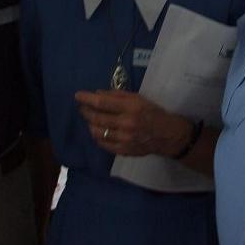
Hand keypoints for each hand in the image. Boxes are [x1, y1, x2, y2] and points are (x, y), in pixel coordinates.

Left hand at [74, 89, 190, 157]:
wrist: (167, 135)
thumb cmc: (152, 112)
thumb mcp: (138, 98)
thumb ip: (118, 95)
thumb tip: (97, 93)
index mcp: (131, 108)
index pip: (103, 103)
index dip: (87, 99)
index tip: (78, 95)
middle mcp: (126, 124)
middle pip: (97, 118)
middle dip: (85, 111)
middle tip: (82, 107)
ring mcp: (124, 139)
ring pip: (96, 132)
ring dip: (90, 123)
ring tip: (90, 118)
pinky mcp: (123, 151)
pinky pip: (102, 143)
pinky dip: (97, 136)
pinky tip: (98, 130)